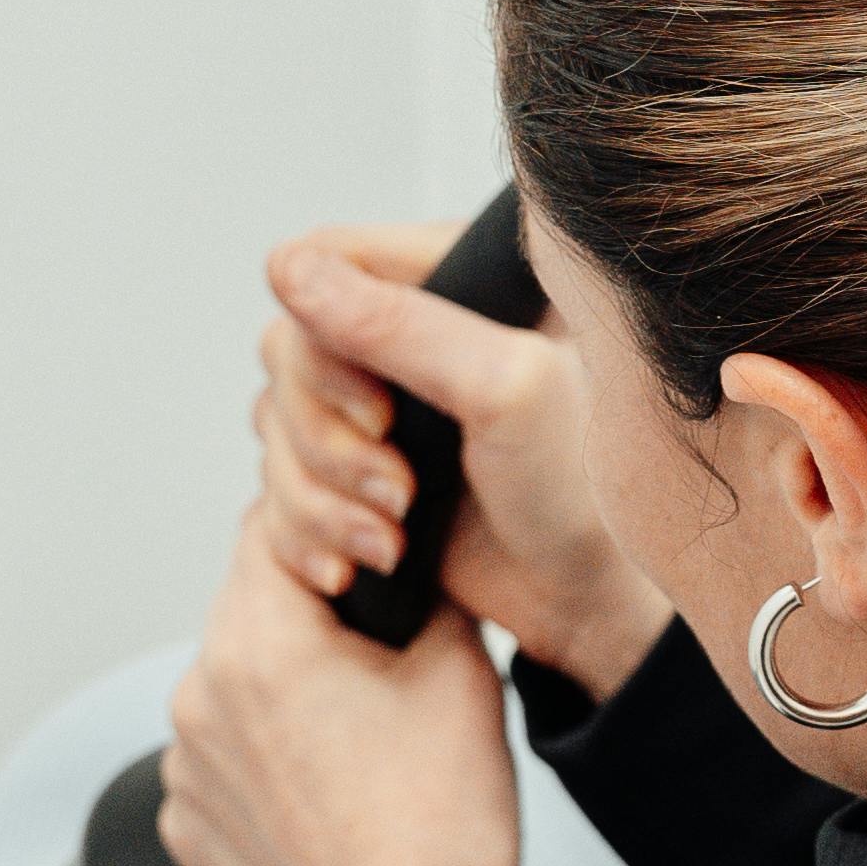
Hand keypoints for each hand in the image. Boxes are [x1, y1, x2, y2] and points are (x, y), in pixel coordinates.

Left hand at [161, 535, 526, 865]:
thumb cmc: (440, 828)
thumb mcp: (462, 667)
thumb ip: (421, 583)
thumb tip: (404, 553)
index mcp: (258, 644)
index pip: (271, 525)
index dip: (330, 527)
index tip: (367, 556)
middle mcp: (198, 698)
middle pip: (249, 607)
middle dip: (309, 616)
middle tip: (379, 660)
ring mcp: (185, 767)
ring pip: (233, 684)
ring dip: (283, 689)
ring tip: (358, 743)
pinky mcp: (187, 824)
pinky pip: (222, 758)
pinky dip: (265, 760)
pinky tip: (328, 792)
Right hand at [251, 223, 673, 701]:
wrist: (590, 601)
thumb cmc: (585, 489)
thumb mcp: (508, 390)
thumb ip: (402, 325)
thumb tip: (287, 268)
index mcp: (454, 276)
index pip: (324, 263)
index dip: (325, 343)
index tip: (384, 414)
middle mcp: (408, 331)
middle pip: (287, 355)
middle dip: (328, 445)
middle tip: (400, 494)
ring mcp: (378, 404)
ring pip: (276, 429)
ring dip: (320, 502)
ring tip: (390, 542)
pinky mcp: (359, 472)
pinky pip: (279, 490)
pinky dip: (308, 537)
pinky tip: (358, 565)